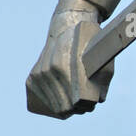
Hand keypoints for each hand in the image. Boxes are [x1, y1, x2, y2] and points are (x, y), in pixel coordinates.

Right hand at [25, 0, 112, 118]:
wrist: (67, 25)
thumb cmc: (88, 44)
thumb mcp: (100, 58)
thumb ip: (102, 82)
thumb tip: (98, 101)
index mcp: (65, 66)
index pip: (71, 102)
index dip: (80, 109)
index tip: (85, 108)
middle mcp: (50, 69)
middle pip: (61, 105)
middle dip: (71, 110)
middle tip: (79, 109)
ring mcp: (40, 72)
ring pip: (50, 102)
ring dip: (59, 107)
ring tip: (70, 106)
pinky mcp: (33, 74)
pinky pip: (40, 95)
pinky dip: (48, 101)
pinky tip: (55, 102)